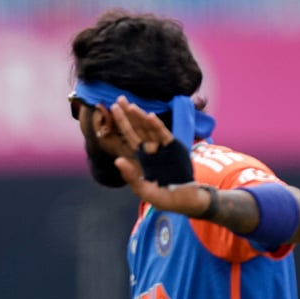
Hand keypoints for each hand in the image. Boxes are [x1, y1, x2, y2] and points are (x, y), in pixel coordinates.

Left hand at [108, 96, 212, 214]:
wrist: (186, 200)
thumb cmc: (164, 197)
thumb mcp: (144, 191)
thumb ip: (130, 177)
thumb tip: (117, 161)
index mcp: (141, 157)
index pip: (129, 136)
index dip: (122, 123)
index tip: (113, 109)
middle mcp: (150, 149)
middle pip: (137, 128)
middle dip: (129, 114)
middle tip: (119, 98)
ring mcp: (162, 148)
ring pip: (150, 128)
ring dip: (141, 117)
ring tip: (131, 106)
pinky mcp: (175, 148)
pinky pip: (164, 135)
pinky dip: (158, 126)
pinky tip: (150, 117)